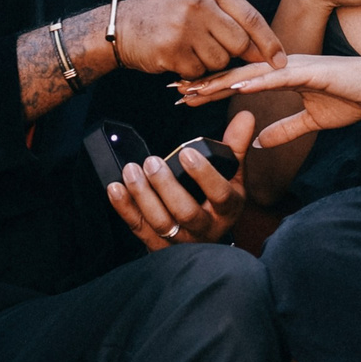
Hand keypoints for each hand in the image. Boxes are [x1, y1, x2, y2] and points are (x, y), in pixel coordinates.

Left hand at [106, 111, 255, 250]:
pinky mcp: (157, 244)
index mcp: (227, 209)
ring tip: (131, 171)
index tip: (186, 153)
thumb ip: (235, 146)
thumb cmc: (218, 201)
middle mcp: (205, 227)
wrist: (206, 240)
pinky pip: (139, 228)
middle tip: (152, 162)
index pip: (220, 194)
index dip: (203, 174)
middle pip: (186, 212)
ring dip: (143, 196)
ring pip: (161, 222)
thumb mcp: (232, 176)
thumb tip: (245, 117)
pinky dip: (125, 208)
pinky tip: (116, 188)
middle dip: (166, 186)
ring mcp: (180, 239)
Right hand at [112, 0, 286, 77]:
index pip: (251, 17)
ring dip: (210, 64)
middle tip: (216, 52)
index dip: (269, 42)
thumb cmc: (165, 14)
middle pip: (239, 43)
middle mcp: (198, 2)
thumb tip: (264, 50)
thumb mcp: (196, 0)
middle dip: (235, 56)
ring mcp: (183, 26)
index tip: (281, 60)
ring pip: (220, 60)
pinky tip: (177, 57)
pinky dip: (192, 72)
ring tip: (190, 49)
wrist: (120, 26)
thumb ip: (228, 17)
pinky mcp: (171, 49)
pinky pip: (199, 71)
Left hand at [181, 55, 360, 146]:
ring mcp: (296, 68)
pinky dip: (257, 82)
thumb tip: (258, 143)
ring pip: (250, 74)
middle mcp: (283, 68)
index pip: (239, 84)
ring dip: (220, 82)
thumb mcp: (313, 121)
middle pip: (236, 75)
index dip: (211, 89)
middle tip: (173, 91)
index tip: (184, 96)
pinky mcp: (312, 72)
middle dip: (205, 83)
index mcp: (282, 77)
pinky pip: (279, 78)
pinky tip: (236, 87)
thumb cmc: (354, 97)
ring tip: (194, 89)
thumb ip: (284, 130)